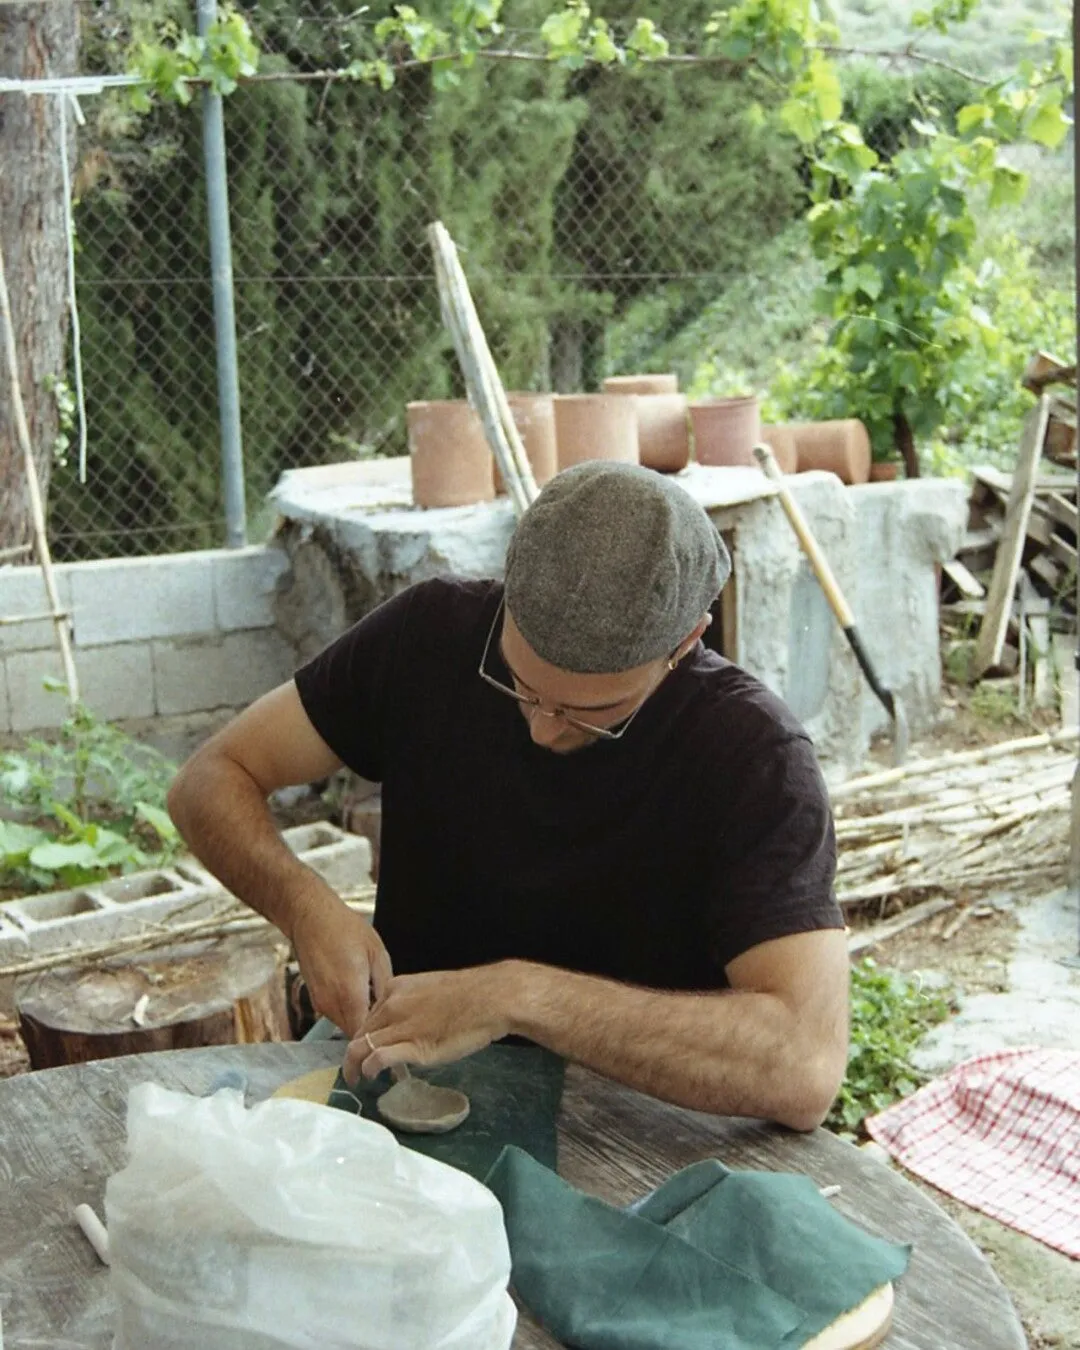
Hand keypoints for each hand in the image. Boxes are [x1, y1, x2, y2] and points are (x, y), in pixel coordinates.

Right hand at [288, 885, 391, 1037]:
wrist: (311, 917)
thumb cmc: (345, 929)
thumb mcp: (377, 952)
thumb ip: (385, 986)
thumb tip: (391, 1007)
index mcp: (350, 994)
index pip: (365, 1035)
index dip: (379, 1036)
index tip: (392, 1030)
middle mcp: (331, 1004)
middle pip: (354, 1033)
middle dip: (370, 1029)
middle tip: (388, 1016)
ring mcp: (320, 1003)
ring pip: (344, 1025)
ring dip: (358, 1019)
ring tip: (373, 999)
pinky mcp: (315, 999)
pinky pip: (335, 1014)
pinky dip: (347, 1010)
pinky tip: (357, 991)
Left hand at [343, 963, 517, 1085]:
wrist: (490, 998)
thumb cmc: (468, 995)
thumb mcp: (430, 990)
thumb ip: (412, 1004)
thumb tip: (408, 1022)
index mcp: (396, 988)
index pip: (368, 1015)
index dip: (364, 1034)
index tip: (366, 1047)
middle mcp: (392, 1005)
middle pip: (360, 1031)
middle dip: (353, 1052)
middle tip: (354, 1069)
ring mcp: (400, 1025)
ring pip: (361, 1046)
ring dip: (354, 1066)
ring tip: (356, 1079)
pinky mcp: (412, 1046)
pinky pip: (378, 1058)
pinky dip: (368, 1069)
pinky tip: (371, 1076)